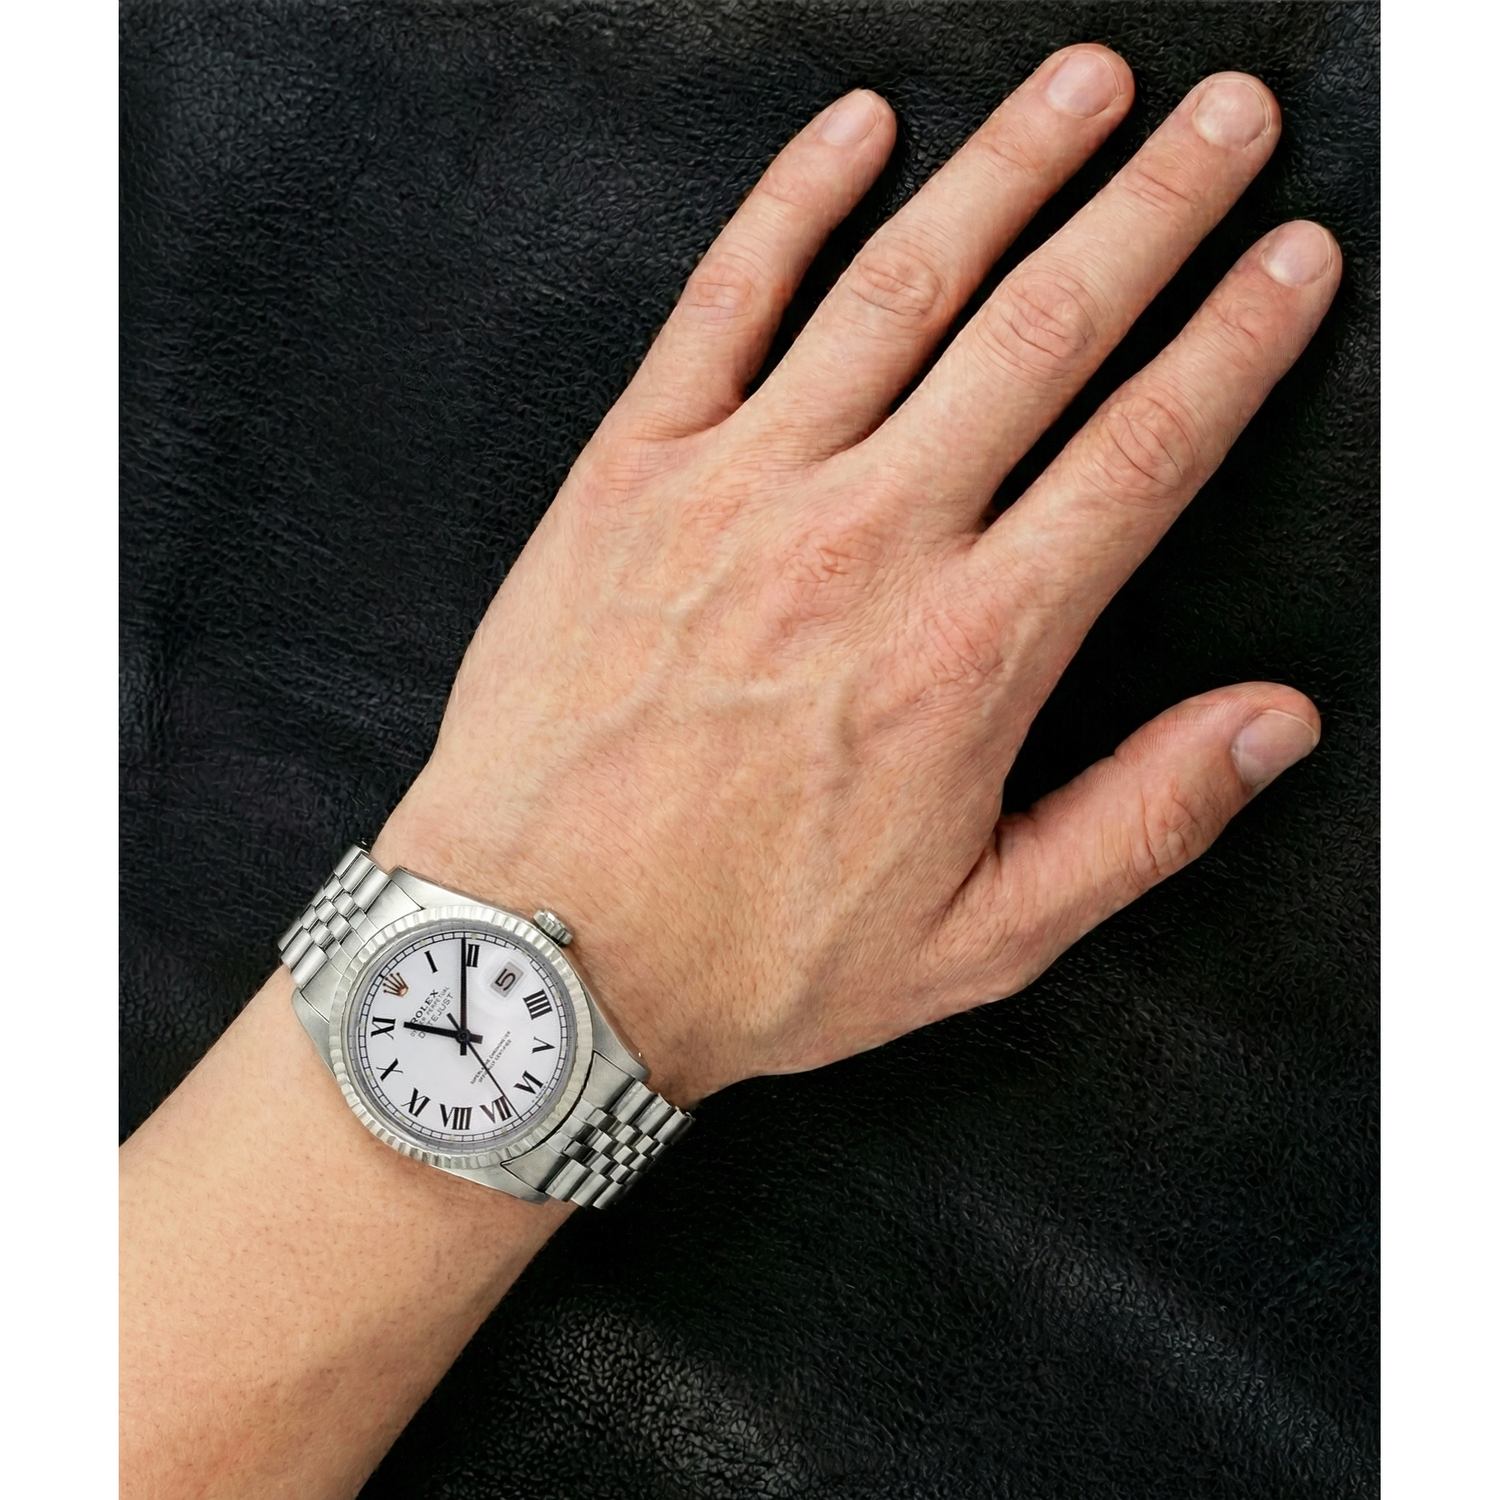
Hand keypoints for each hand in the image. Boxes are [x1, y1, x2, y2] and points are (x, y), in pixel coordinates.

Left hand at [375, 47, 1336, 1107]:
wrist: (539, 949)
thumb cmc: (746, 949)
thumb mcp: (981, 935)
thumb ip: (1142, 821)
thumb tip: (1273, 726)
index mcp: (970, 651)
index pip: (1144, 450)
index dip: (1237, 337)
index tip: (1290, 261)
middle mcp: (867, 540)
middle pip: (1047, 330)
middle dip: (1156, 206)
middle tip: (1226, 121)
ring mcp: (742, 487)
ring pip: (903, 285)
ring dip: (1010, 166)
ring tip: (1087, 87)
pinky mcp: (631, 471)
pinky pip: (724, 300)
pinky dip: (794, 200)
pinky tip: (857, 128)